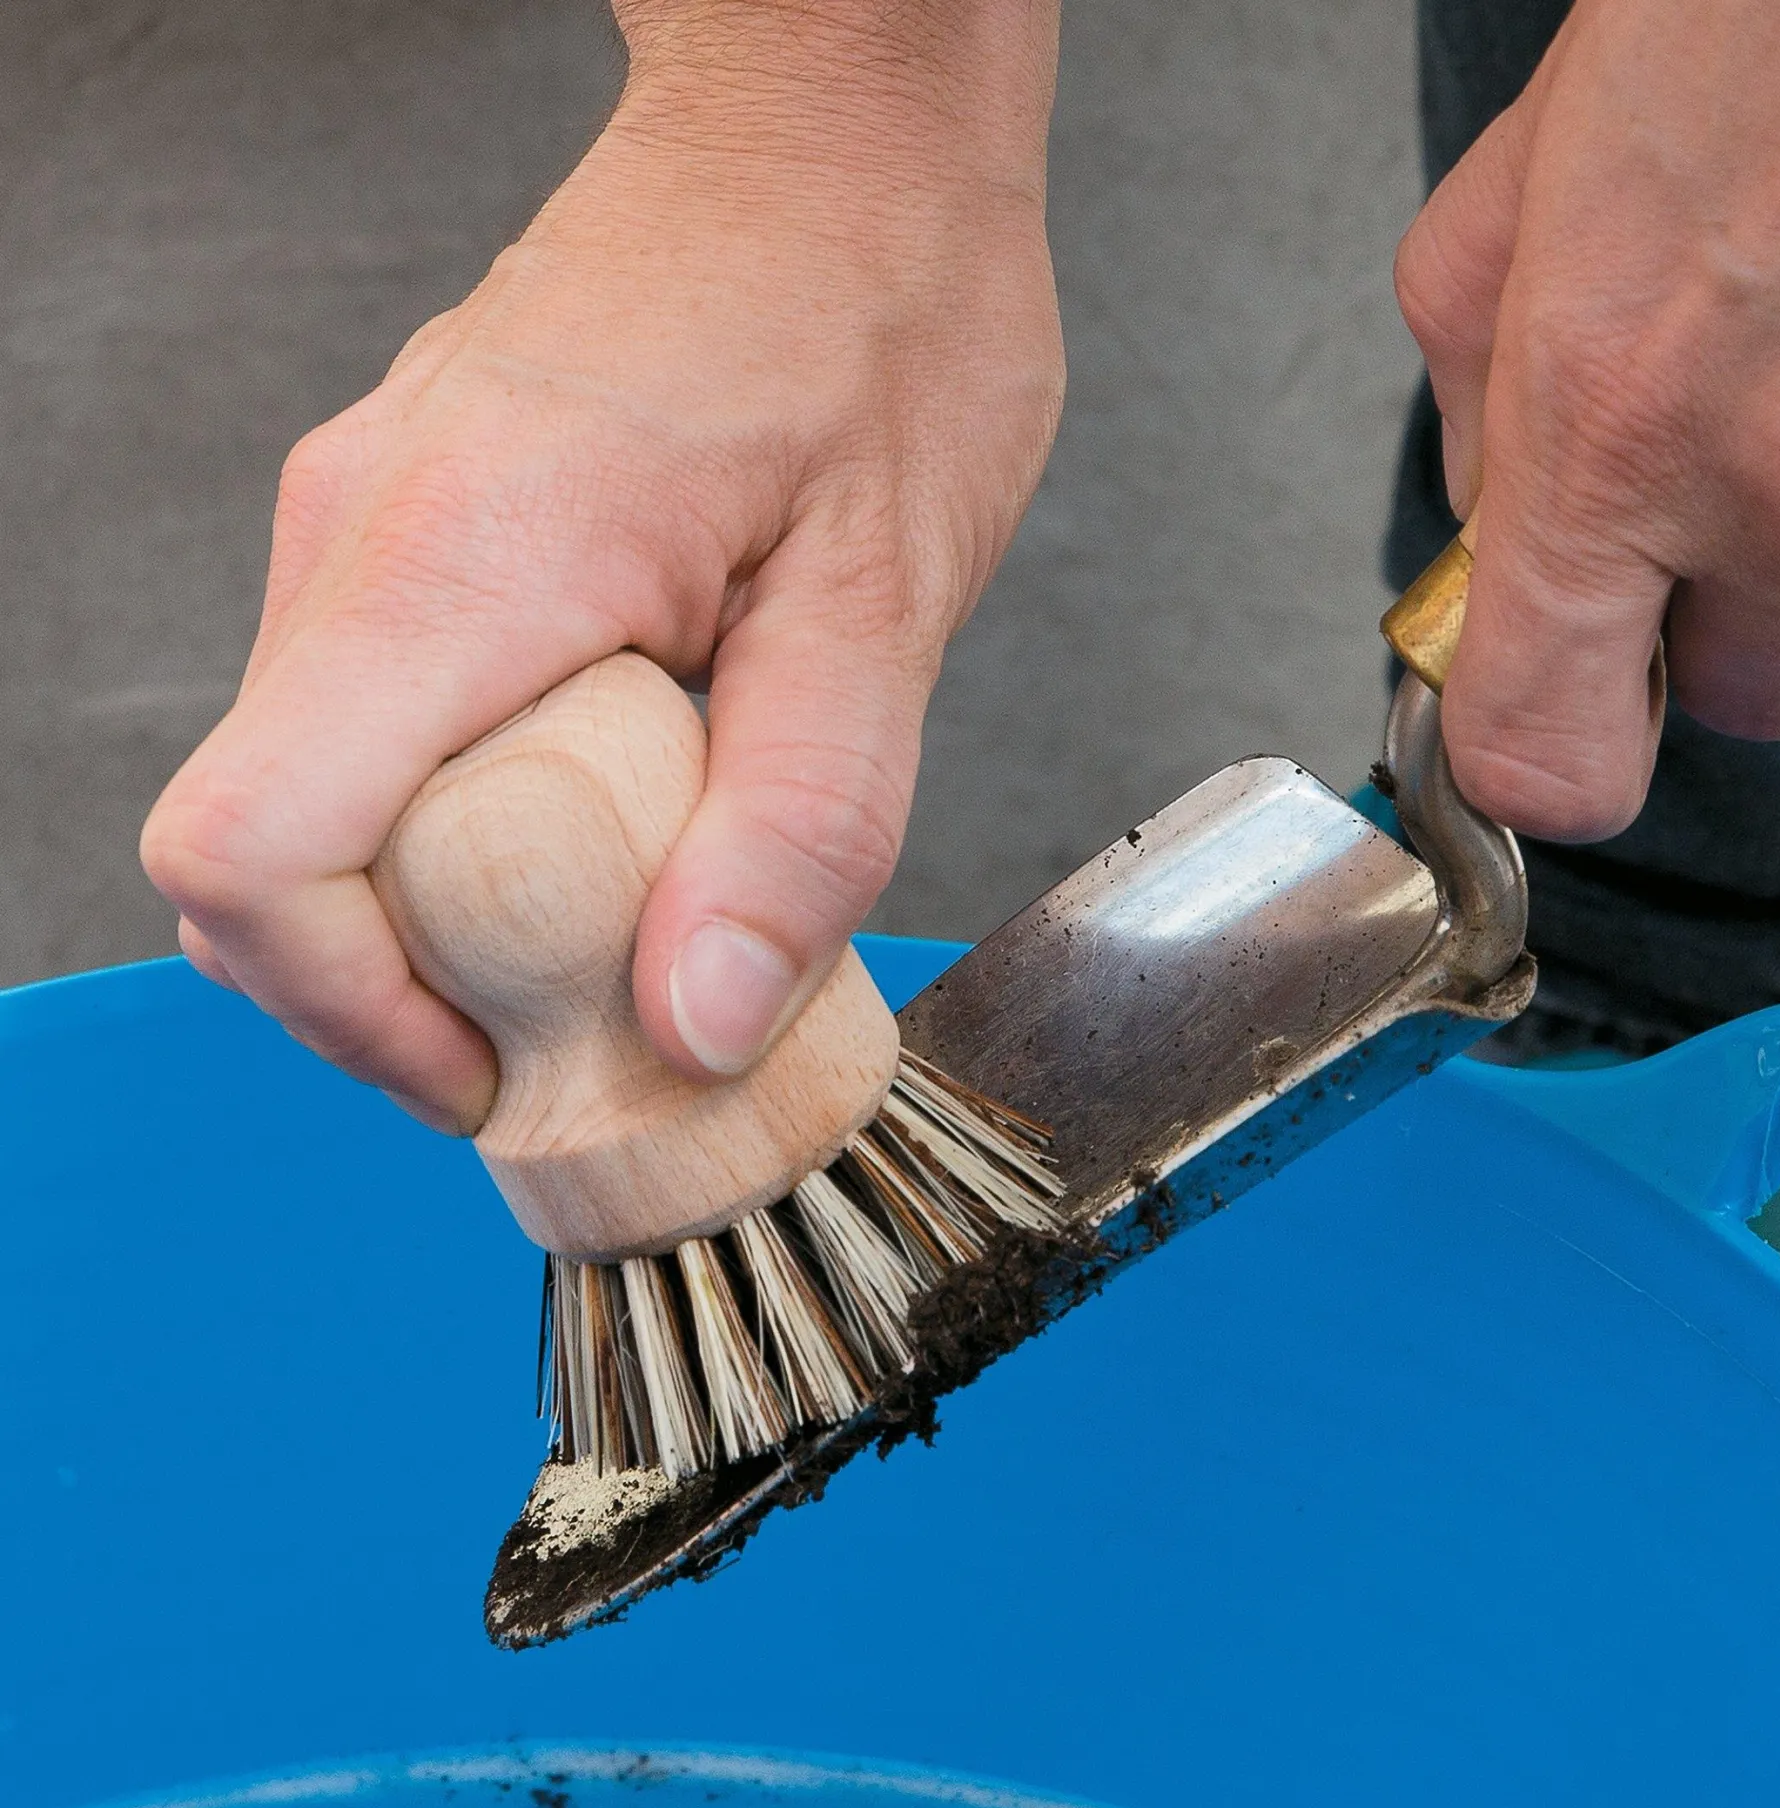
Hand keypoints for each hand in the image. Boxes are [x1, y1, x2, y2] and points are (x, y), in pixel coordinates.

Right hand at [141, 0, 1062, 1130]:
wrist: (832, 132)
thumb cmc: (872, 312)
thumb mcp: (889, 596)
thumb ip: (796, 822)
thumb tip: (690, 1023)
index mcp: (460, 562)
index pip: (250, 852)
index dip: (349, 1012)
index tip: (499, 1064)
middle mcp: (363, 538)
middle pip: (270, 859)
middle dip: (416, 985)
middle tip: (598, 1008)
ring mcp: (367, 527)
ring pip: (324, 803)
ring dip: (454, 907)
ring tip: (630, 900)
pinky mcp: (408, 533)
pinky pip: (380, 732)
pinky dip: (474, 821)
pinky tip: (617, 801)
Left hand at [1393, 0, 1779, 841]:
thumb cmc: (1729, 24)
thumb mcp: (1498, 214)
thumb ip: (1468, 402)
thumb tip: (1480, 510)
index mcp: (1609, 437)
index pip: (1554, 759)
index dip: (1535, 763)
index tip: (1523, 705)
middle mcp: (1777, 470)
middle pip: (1740, 706)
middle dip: (1688, 642)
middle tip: (1654, 531)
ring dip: (1777, 519)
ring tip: (1749, 354)